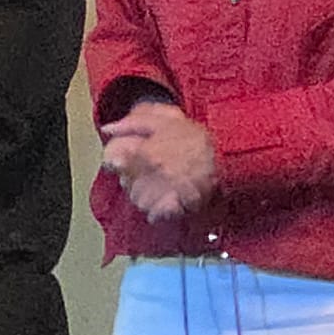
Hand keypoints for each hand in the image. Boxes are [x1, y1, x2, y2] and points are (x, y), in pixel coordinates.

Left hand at [100, 103, 215, 222]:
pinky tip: (166, 201)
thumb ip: (132, 123)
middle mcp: (145, 173)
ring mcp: (157, 194)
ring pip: (136, 199)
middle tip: (151, 170)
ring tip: (162, 184)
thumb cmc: (196, 137)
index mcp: (142, 151)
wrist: (226, 159)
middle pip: (123, 181)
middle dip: (132, 176)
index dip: (114, 160)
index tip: (121, 160)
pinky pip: (152, 214)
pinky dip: (156, 211)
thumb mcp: (165, 119)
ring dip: (144, 193)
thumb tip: (107, 129)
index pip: (110, 160)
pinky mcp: (169, 210)